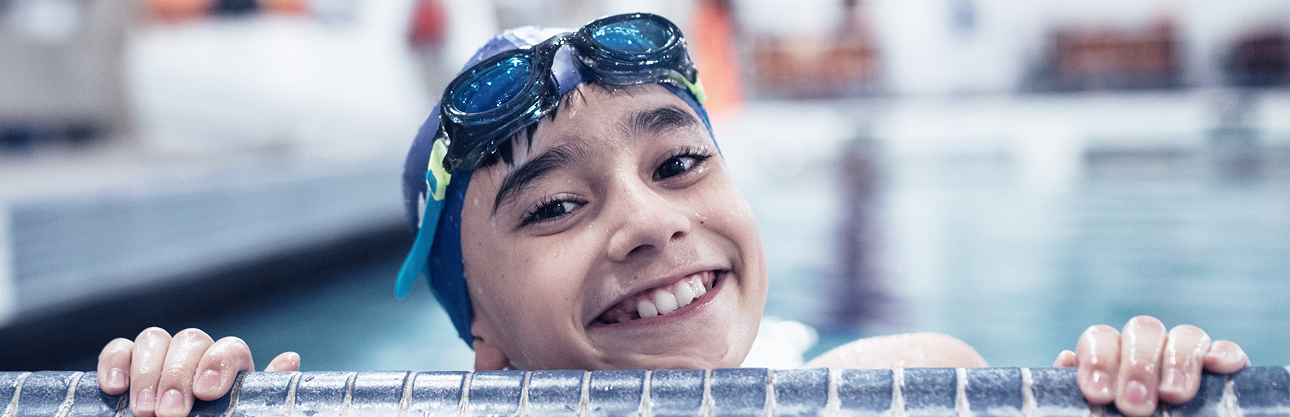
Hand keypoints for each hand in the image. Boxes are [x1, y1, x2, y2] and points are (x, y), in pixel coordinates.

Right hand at [97, 327, 299, 416]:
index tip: (206, 393)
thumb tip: (289, 359)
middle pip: (191, 340)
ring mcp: (161, 361)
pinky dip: (114, 362)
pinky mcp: (126, 370)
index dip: (218, 363)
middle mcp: (198, 359)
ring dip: (148, 372)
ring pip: (155, 338)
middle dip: (178, 375)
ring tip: (143, 411)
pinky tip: (113, 388)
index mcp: (231, 372)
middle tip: (169, 413)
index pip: (229, 348)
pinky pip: (119, 349)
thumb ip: (259, 396)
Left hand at [1053, 316, 1248, 416]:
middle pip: (1142, 330)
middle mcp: (1146, 350)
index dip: (1098, 360)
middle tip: (1135, 406)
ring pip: (1185, 334)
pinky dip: (1222, 352)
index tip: (1099, 395)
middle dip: (1138, 365)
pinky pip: (1224, 349)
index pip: (1100, 338)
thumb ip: (1075, 395)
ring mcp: (1185, 357)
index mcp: (1110, 359)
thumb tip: (1066, 359)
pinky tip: (1216, 366)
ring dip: (1178, 360)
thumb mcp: (1094, 415)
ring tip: (1173, 395)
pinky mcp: (1222, 371)